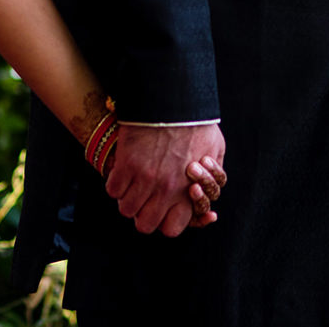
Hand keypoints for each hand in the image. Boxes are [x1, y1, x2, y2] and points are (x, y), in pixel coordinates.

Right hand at [104, 122, 225, 236]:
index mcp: (187, 190)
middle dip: (143, 214)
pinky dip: (115, 184)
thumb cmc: (197, 122)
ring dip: (128, 199)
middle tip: (145, 199)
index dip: (164, 221)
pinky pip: (113, 190)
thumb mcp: (215, 149)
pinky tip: (123, 172)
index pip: (171, 228)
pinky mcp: (127, 164)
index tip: (162, 210)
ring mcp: (144, 179)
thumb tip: (204, 189)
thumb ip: (212, 175)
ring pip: (126, 209)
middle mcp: (165, 190)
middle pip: (145, 225)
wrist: (175, 99)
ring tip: (132, 185)